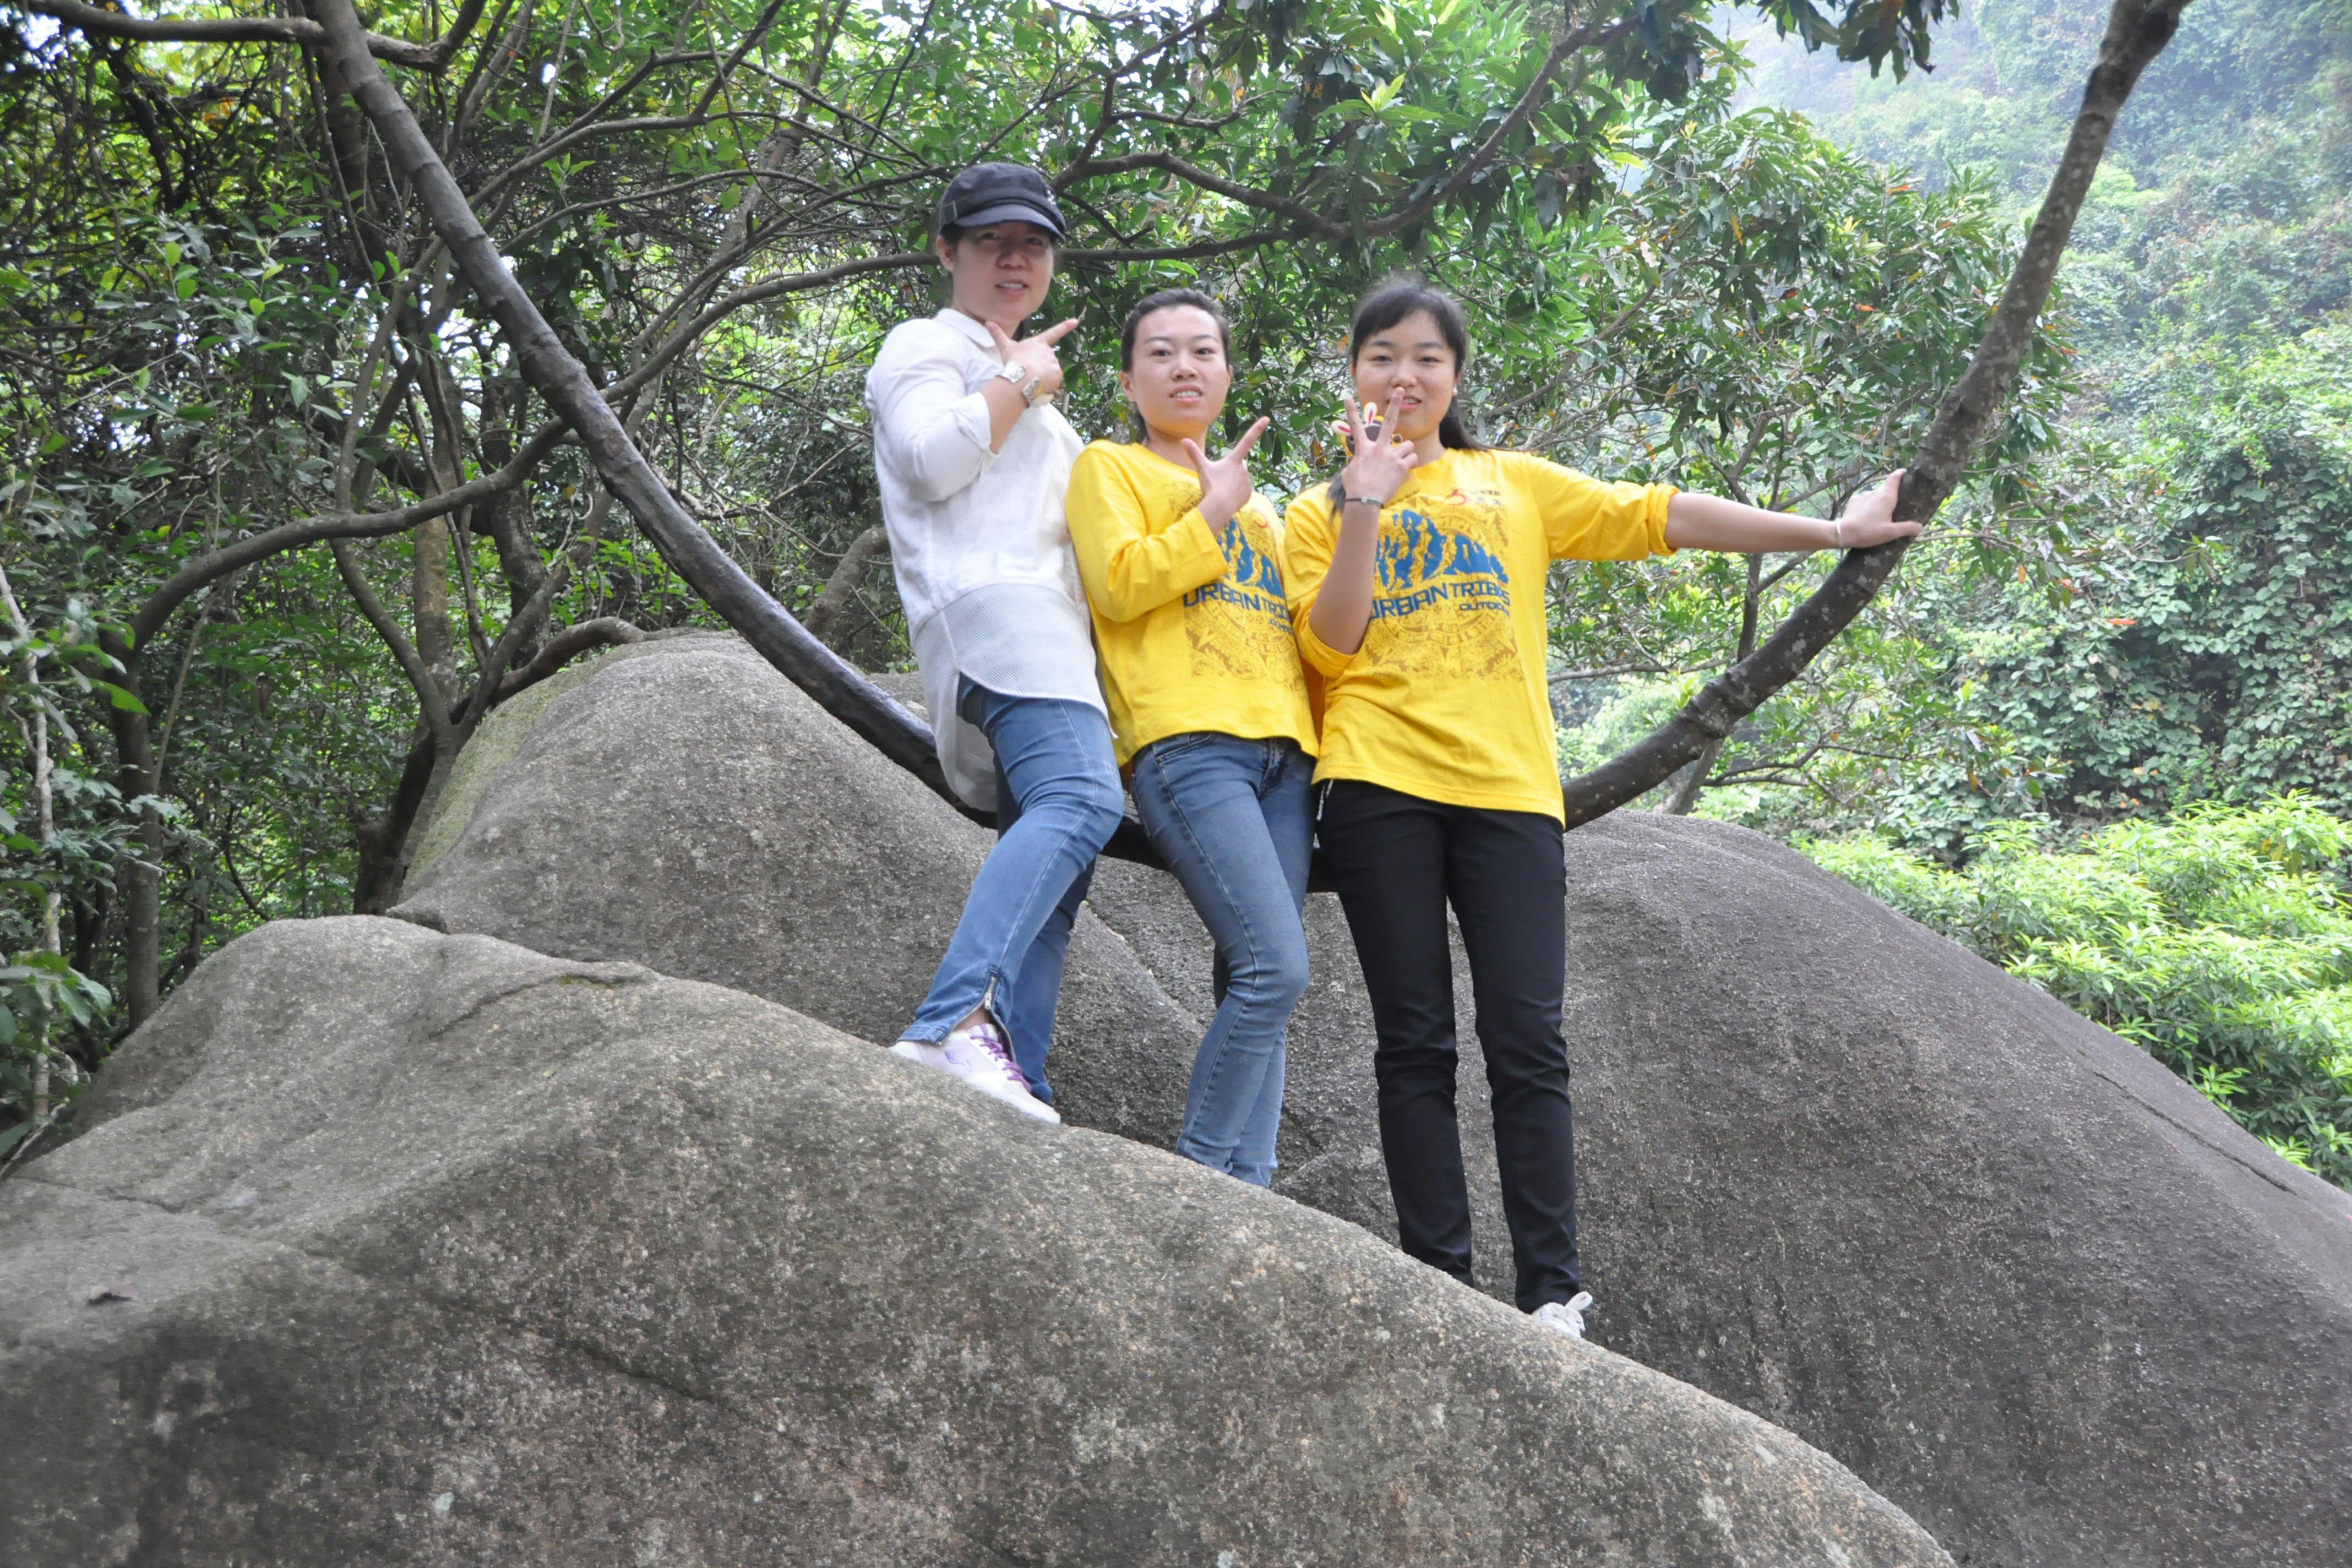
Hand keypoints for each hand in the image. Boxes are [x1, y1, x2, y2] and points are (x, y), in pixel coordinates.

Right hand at [986, 317, 1079, 399]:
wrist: (1021, 378)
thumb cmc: (1013, 362)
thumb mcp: (1005, 347)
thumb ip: (998, 335)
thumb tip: (987, 322)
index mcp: (1039, 343)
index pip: (1054, 333)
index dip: (1065, 326)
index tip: (1076, 321)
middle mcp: (1049, 351)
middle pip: (1047, 360)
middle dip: (1040, 367)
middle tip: (1028, 372)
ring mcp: (1055, 363)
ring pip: (1050, 372)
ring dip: (1043, 376)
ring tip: (1032, 379)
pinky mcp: (1058, 375)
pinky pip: (1054, 382)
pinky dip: (1048, 385)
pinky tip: (1038, 385)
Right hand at [1180, 416, 1270, 527]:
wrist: (1220, 507)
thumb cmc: (1211, 485)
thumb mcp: (1202, 468)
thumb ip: (1194, 454)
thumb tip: (1183, 440)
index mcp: (1234, 460)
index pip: (1247, 440)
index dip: (1257, 428)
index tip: (1267, 418)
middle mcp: (1244, 469)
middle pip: (1239, 464)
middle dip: (1232, 469)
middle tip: (1220, 478)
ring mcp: (1247, 482)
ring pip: (1240, 479)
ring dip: (1233, 482)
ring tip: (1222, 490)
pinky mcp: (1248, 494)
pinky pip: (1241, 492)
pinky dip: (1235, 494)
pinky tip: (1227, 498)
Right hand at [1335, 395, 1415, 509]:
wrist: (1364, 501)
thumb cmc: (1355, 489)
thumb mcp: (1349, 472)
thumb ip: (1356, 463)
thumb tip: (1357, 464)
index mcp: (1363, 449)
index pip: (1355, 426)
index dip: (1351, 411)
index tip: (1347, 398)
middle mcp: (1378, 448)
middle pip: (1389, 422)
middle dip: (1395, 404)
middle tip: (1400, 390)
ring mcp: (1391, 456)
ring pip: (1407, 444)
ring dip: (1405, 452)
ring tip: (1399, 462)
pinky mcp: (1401, 466)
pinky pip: (1413, 458)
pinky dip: (1410, 463)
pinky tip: (1404, 470)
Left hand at [1833, 471, 1917, 547]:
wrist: (1843, 533)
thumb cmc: (1868, 532)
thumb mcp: (1890, 533)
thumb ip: (1906, 528)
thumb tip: (1919, 526)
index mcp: (1886, 497)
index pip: (1894, 478)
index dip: (1900, 473)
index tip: (1906, 473)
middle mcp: (1875, 492)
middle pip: (1886, 488)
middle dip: (1892, 494)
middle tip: (1897, 505)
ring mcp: (1863, 495)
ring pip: (1875, 494)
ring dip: (1879, 501)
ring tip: (1881, 513)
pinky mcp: (1854, 500)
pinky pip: (1865, 499)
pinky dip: (1869, 504)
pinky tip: (1868, 515)